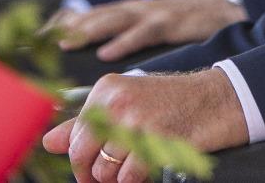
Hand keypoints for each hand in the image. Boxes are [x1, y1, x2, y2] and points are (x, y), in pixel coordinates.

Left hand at [41, 69, 249, 181]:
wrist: (215, 99)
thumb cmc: (170, 103)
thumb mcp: (126, 104)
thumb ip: (86, 123)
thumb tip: (49, 142)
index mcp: (105, 90)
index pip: (74, 137)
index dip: (81, 162)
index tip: (92, 170)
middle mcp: (115, 101)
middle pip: (82, 155)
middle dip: (94, 174)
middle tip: (109, 179)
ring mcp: (135, 120)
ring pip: (104, 170)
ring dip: (118, 178)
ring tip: (135, 166)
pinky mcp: (154, 139)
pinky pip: (128, 176)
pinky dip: (136, 179)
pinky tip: (148, 168)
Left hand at [51, 0, 245, 60]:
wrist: (221, 8)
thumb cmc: (183, 24)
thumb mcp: (150, 26)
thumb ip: (125, 38)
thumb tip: (99, 55)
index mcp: (128, 11)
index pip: (89, 13)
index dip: (64, 22)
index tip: (38, 34)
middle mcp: (135, 8)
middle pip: (94, 14)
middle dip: (67, 26)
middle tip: (41, 39)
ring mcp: (151, 13)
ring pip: (113, 19)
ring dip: (88, 30)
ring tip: (66, 42)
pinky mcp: (168, 23)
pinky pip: (142, 33)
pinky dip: (123, 42)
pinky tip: (107, 53)